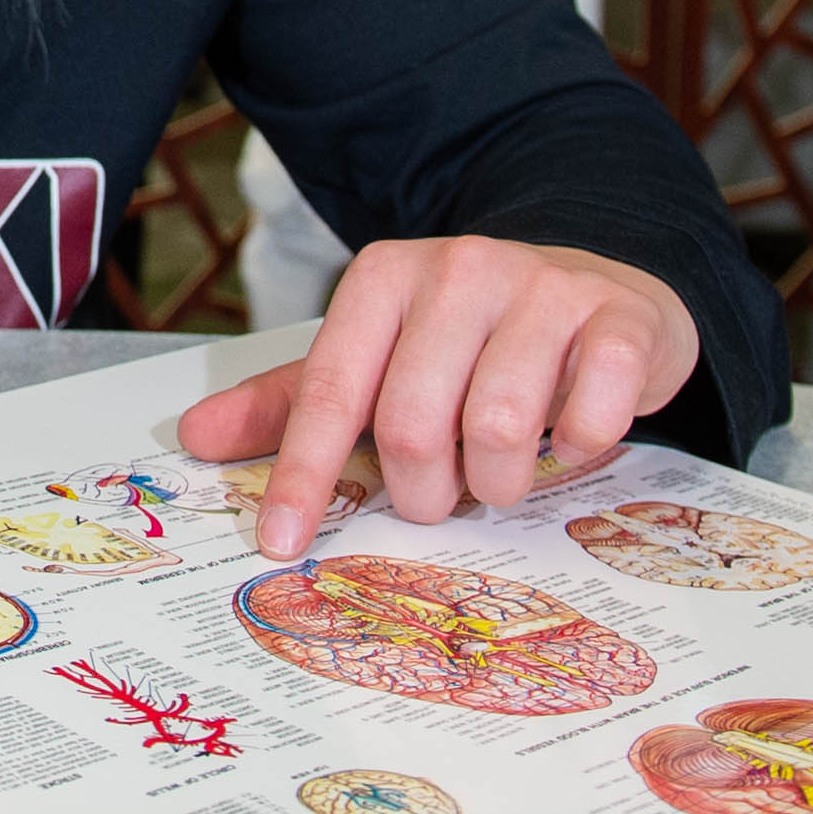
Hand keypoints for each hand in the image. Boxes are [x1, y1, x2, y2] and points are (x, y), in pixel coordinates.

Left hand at [175, 237, 696, 557]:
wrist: (601, 289)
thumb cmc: (474, 342)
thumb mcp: (380, 359)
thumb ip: (293, 401)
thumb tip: (194, 437)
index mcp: (385, 278)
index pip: (329, 389)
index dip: (303, 475)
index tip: (281, 545)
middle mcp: (460, 269)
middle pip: (411, 423)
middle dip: (422, 491)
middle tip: (441, 495)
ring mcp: (544, 287)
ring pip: (498, 430)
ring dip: (499, 483)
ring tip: (504, 468)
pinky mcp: (619, 319)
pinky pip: (588, 422)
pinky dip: (576, 454)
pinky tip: (570, 434)